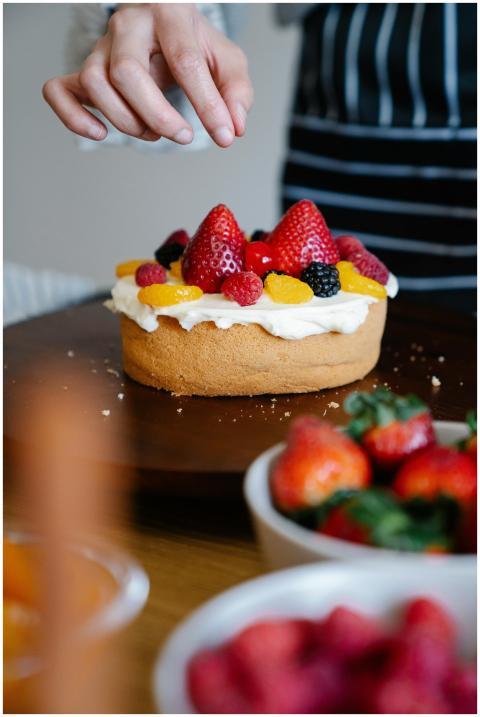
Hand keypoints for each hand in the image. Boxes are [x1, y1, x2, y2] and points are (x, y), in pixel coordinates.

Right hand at [42, 3, 252, 146]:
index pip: (185, 60)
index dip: (206, 104)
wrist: (163, 27)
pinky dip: (74, 117)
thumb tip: (234, 128)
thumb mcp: (226, 60)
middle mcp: (129, 24)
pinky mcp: (82, 69)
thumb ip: (236, 92)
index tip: (223, 135)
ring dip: (126, 121)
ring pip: (95, 84)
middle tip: (183, 135)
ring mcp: (101, 46)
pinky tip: (100, 133)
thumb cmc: (193, 44)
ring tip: (153, 132)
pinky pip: (59, 90)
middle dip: (158, 114)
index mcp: (170, 13)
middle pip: (127, 72)